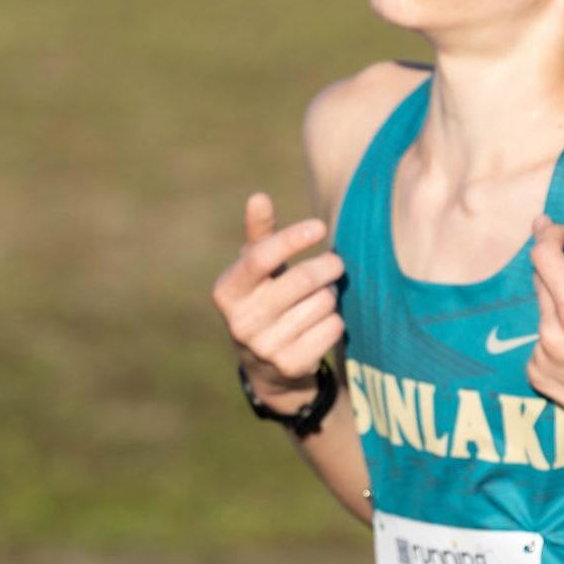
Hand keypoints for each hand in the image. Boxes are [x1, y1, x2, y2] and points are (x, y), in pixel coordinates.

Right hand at [212, 193, 344, 407]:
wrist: (267, 366)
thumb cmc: (264, 299)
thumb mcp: (255, 269)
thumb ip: (259, 234)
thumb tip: (258, 197)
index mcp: (227, 292)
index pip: (261, 256)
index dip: (293, 238)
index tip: (320, 226)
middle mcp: (240, 322)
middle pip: (302, 279)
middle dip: (328, 266)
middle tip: (336, 263)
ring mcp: (264, 348)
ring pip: (322, 303)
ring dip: (331, 294)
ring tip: (322, 297)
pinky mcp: (290, 366)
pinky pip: (332, 328)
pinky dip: (336, 320)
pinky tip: (323, 322)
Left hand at [527, 203, 563, 457]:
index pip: (543, 255)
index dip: (550, 234)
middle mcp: (550, 336)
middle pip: (540, 281)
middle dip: (556, 266)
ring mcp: (540, 358)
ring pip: (541, 311)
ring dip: (558, 303)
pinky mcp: (536, 376)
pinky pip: (538, 341)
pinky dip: (554, 335)